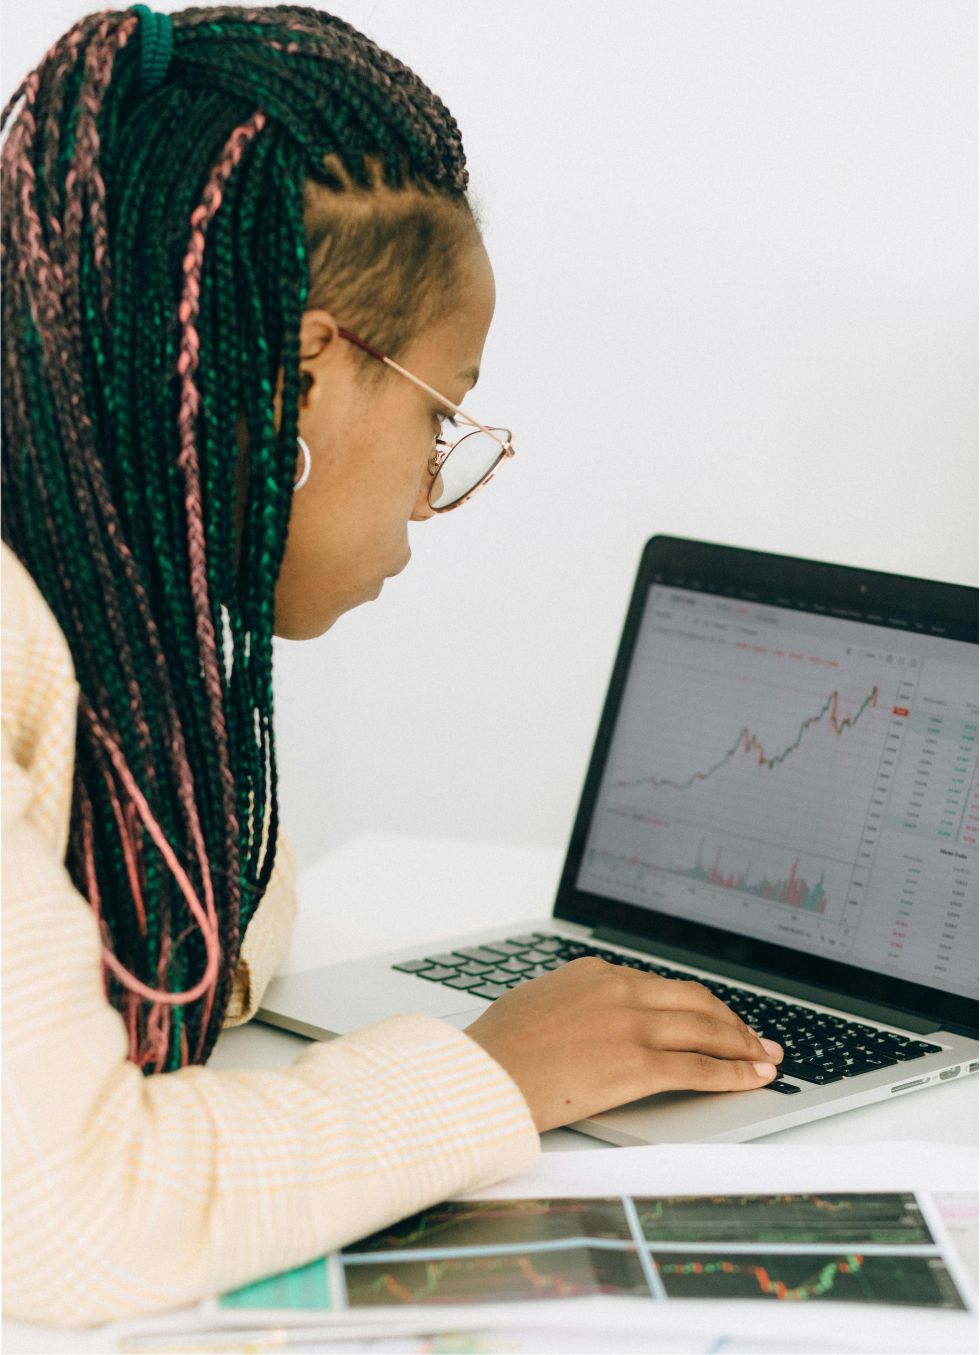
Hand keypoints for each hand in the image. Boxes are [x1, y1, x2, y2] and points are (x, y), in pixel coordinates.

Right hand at [465, 957, 782, 1131]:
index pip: (661, 986)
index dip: (696, 1006)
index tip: (713, 1018)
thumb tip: (588, 1015)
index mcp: (597, 972)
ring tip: (765, 1058)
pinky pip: (700, 1068)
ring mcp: (632, 1025)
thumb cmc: (499, 1045)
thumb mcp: (538, 1001)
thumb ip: (574, 1000)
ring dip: (743, 1046)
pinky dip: (733, 1073)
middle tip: (757, 1037)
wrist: (484, 1073)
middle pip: (695, 1002)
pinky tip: (752, 1079)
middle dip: (732, 1021)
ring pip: (706, 1031)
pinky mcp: (638, 1065)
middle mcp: (620, 990)